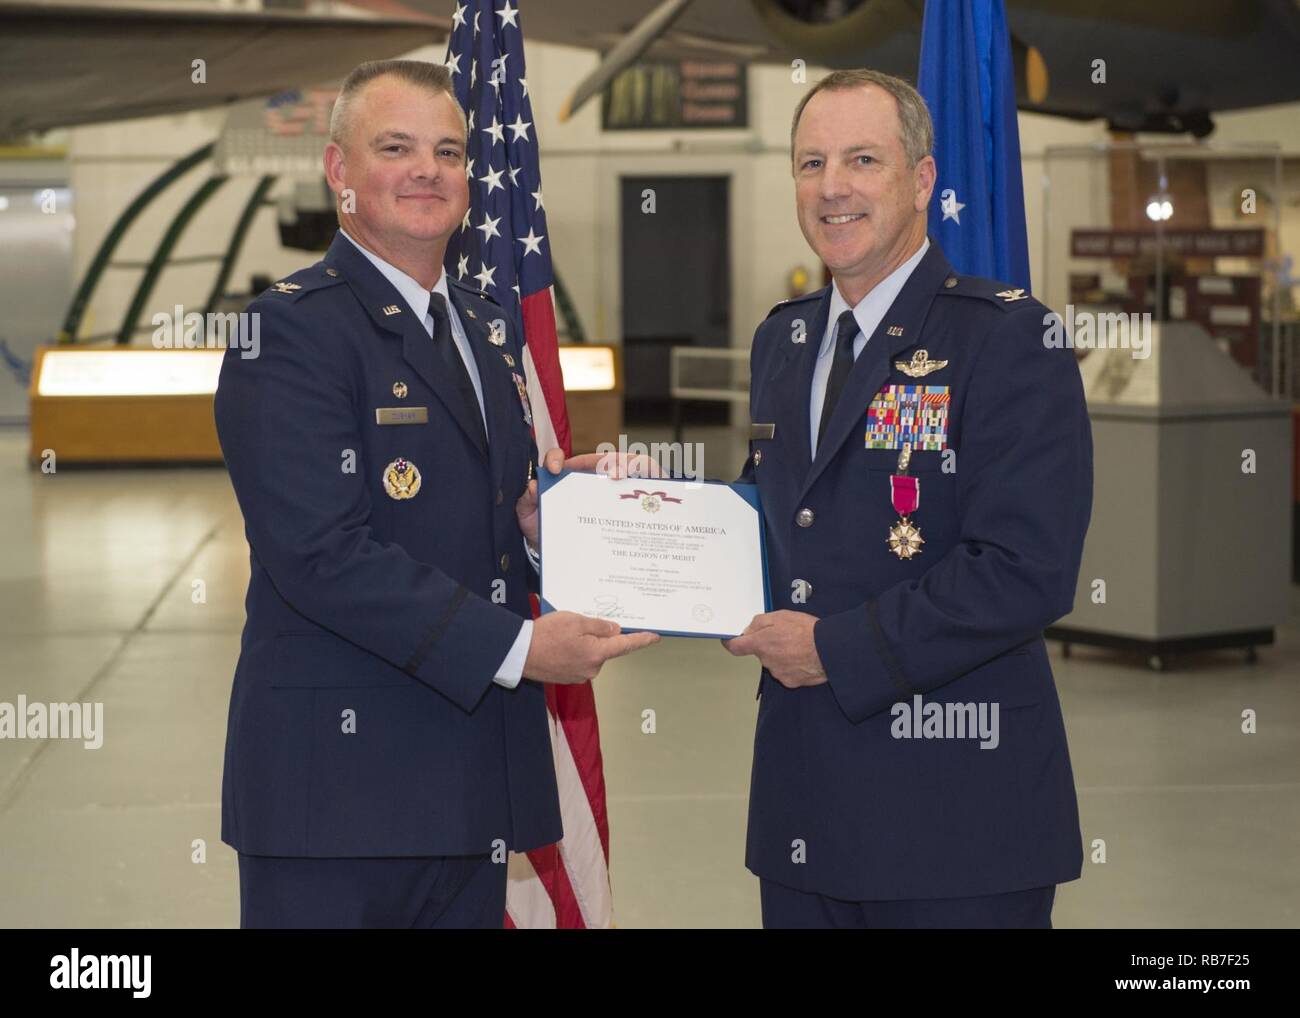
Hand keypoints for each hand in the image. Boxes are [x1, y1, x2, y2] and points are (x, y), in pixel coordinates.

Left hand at [515, 447, 662, 550]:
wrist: (557, 557)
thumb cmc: (546, 532)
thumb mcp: (530, 519)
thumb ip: (527, 502)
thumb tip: (534, 486)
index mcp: (566, 477)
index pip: (562, 457)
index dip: (558, 457)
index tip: (555, 470)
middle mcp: (592, 478)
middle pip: (611, 458)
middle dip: (616, 461)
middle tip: (614, 476)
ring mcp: (615, 489)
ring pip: (636, 468)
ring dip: (638, 470)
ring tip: (633, 483)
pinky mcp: (632, 504)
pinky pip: (650, 490)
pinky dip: (656, 486)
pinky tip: (653, 497)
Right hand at [523, 611, 659, 682]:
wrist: (519, 653)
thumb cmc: (547, 634)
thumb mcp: (575, 621)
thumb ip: (599, 626)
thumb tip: (615, 631)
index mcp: (597, 653)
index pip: (626, 645)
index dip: (642, 640)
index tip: (655, 637)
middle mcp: (592, 669)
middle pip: (605, 649)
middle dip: (598, 636)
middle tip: (578, 625)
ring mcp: (580, 676)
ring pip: (591, 654)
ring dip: (585, 644)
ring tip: (562, 635)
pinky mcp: (569, 678)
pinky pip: (580, 661)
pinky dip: (574, 652)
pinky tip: (559, 645)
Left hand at [722, 611, 827, 687]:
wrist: (830, 650)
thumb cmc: (807, 631)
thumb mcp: (781, 616)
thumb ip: (759, 622)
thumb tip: (748, 630)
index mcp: (761, 644)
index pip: (735, 647)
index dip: (730, 643)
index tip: (729, 640)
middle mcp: (766, 661)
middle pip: (760, 653)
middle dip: (767, 645)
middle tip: (784, 636)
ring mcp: (778, 673)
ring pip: (774, 662)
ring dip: (781, 655)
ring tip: (798, 646)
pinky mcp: (791, 682)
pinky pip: (786, 672)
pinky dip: (792, 665)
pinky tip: (803, 658)